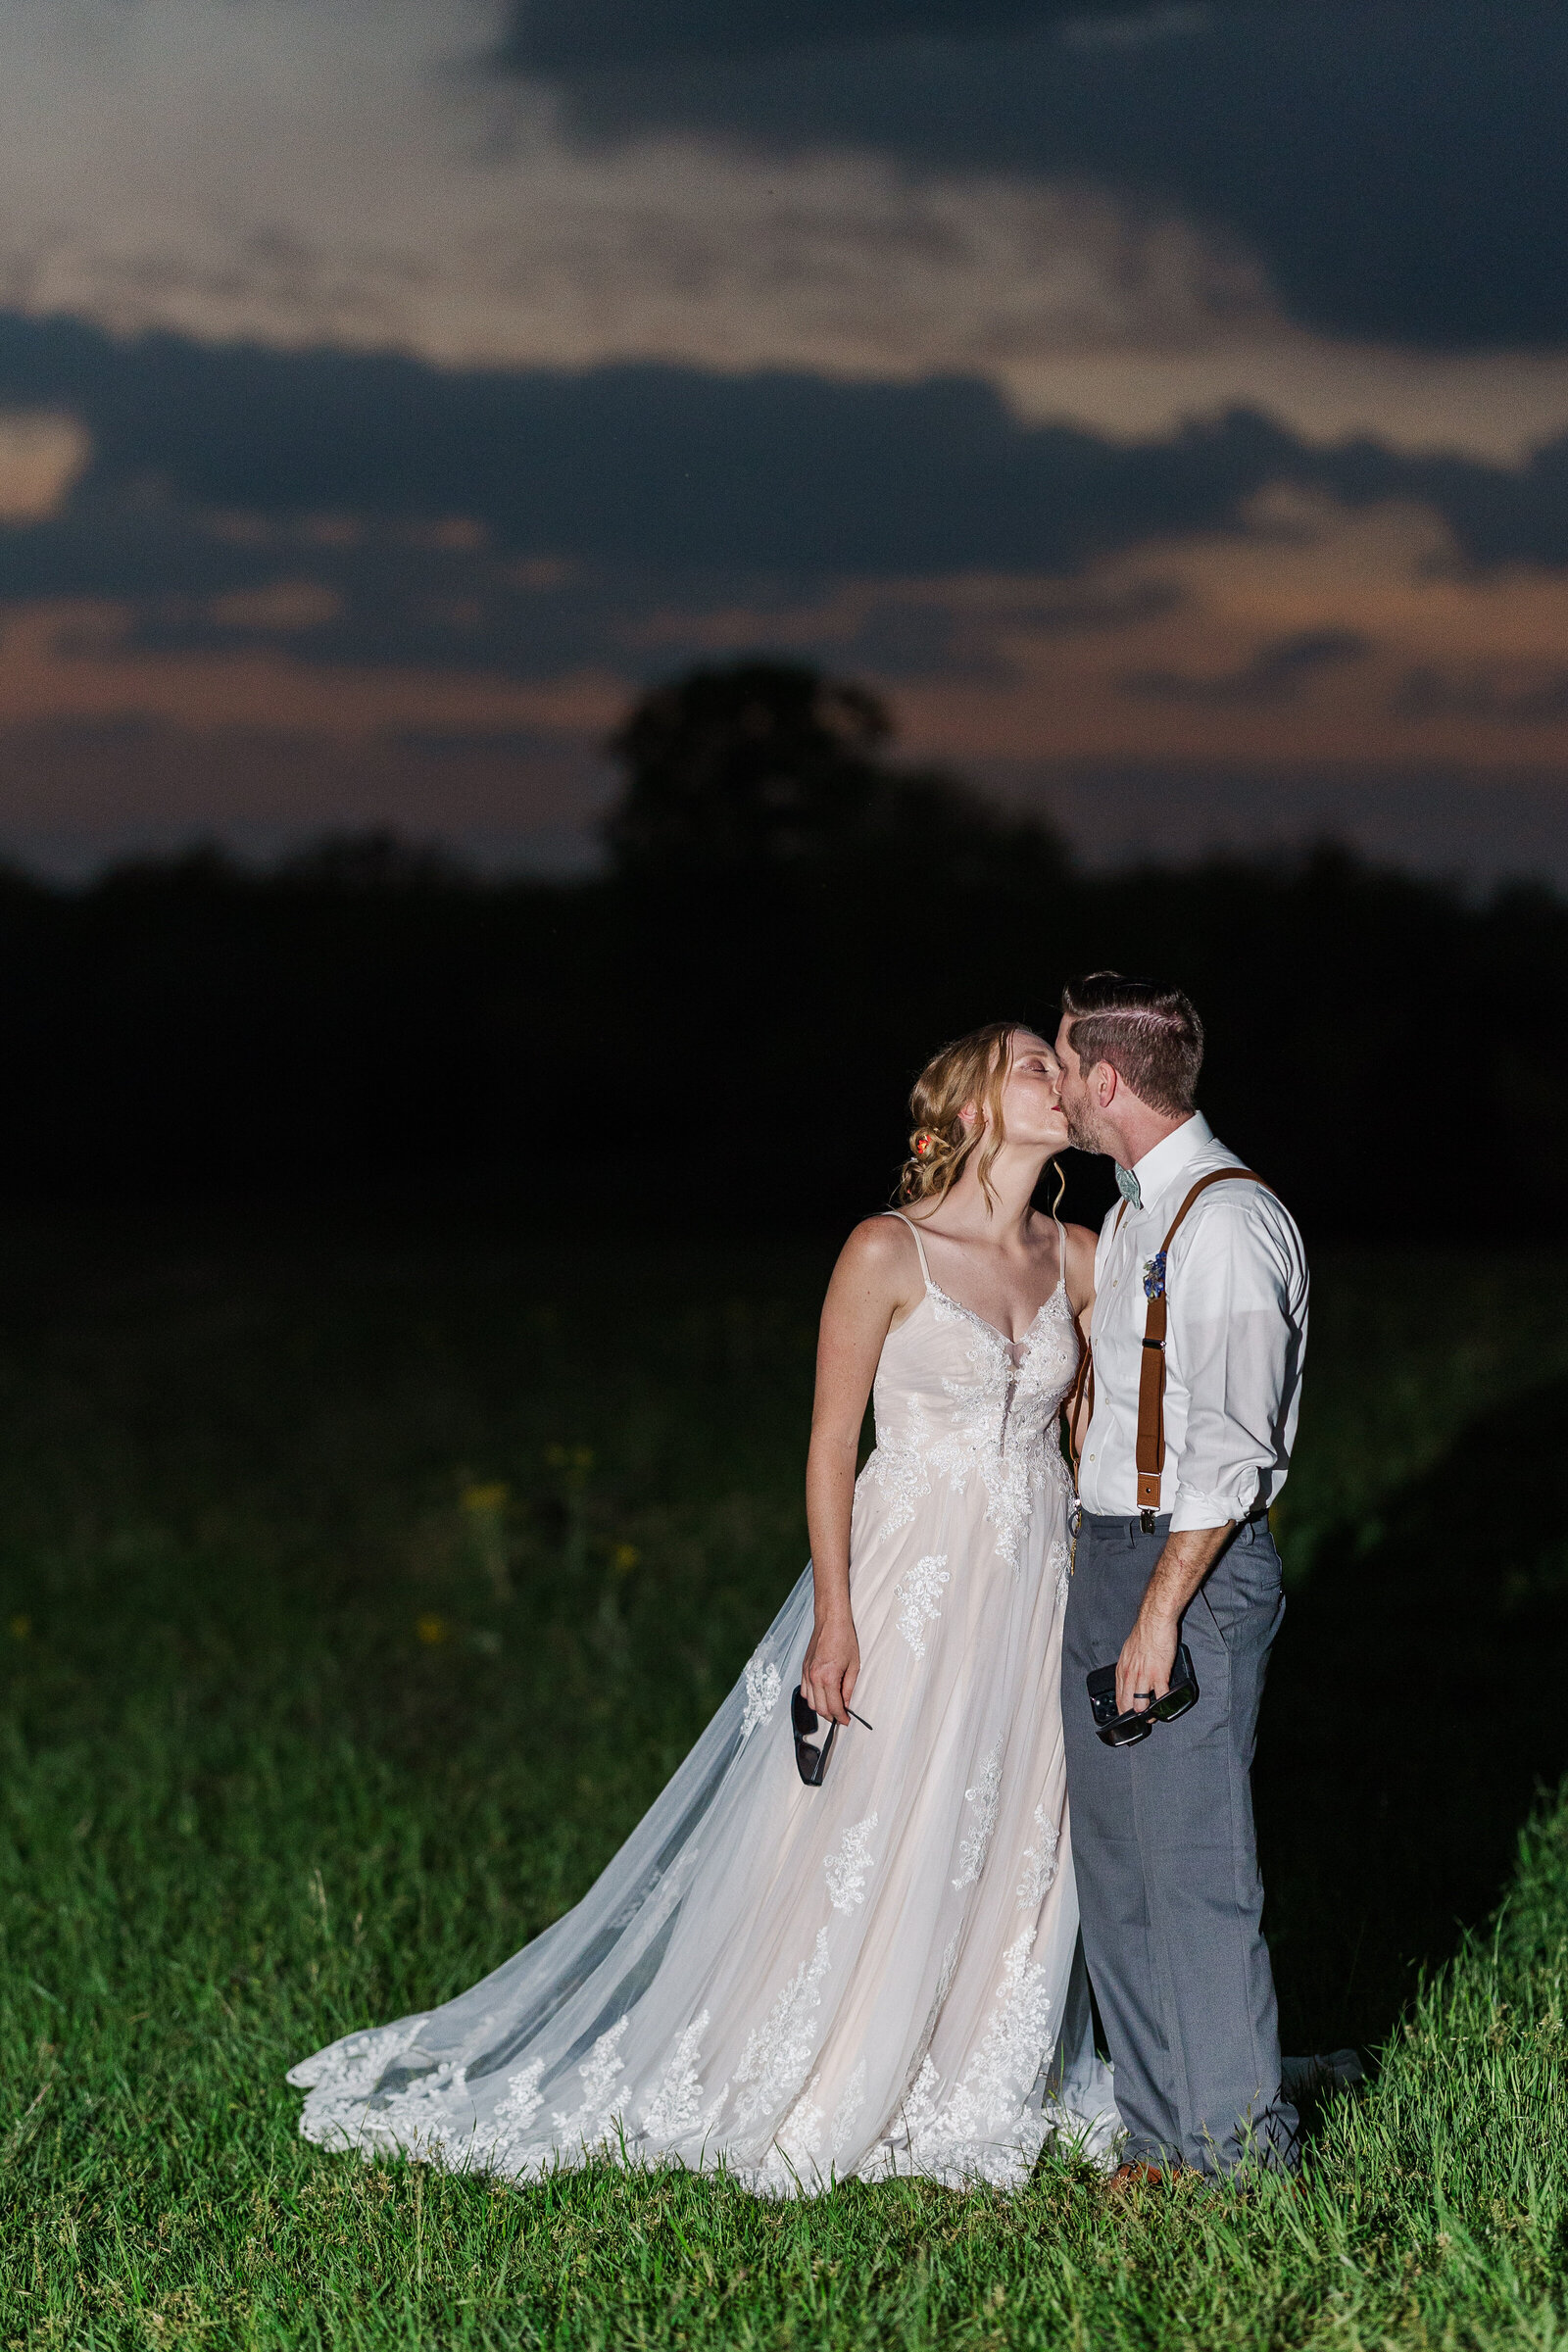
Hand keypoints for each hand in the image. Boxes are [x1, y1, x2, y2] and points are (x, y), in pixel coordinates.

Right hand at [801, 1611, 860, 1725]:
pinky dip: (812, 1698)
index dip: (841, 1717)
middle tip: (841, 1717)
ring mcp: (806, 1673)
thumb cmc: (844, 1639)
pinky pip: (804, 1691)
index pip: (833, 1707)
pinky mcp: (803, 1668)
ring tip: (832, 1708)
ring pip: (809, 1702)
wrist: (831, 1621)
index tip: (846, 1721)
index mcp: (828, 1677)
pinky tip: (821, 1696)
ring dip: (821, 1708)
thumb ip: (848, 1688)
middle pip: (820, 1708)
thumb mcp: (854, 1666)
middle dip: (831, 1716)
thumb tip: (846, 1703)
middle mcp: (814, 1677)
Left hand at [1116, 1608, 1177, 1716]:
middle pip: (1126, 1705)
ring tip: (1154, 1715)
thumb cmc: (1143, 1634)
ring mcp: (1144, 1677)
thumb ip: (1128, 1667)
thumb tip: (1130, 1677)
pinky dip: (1164, 1704)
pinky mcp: (1159, 1675)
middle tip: (1141, 1720)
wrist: (1154, 1622)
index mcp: (1122, 1670)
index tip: (1127, 1717)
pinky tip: (1167, 1705)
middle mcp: (1130, 1676)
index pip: (1118, 1697)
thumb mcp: (1128, 1652)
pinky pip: (1161, 1697)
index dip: (1122, 1711)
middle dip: (1134, 1717)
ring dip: (1148, 1714)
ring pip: (1141, 1706)